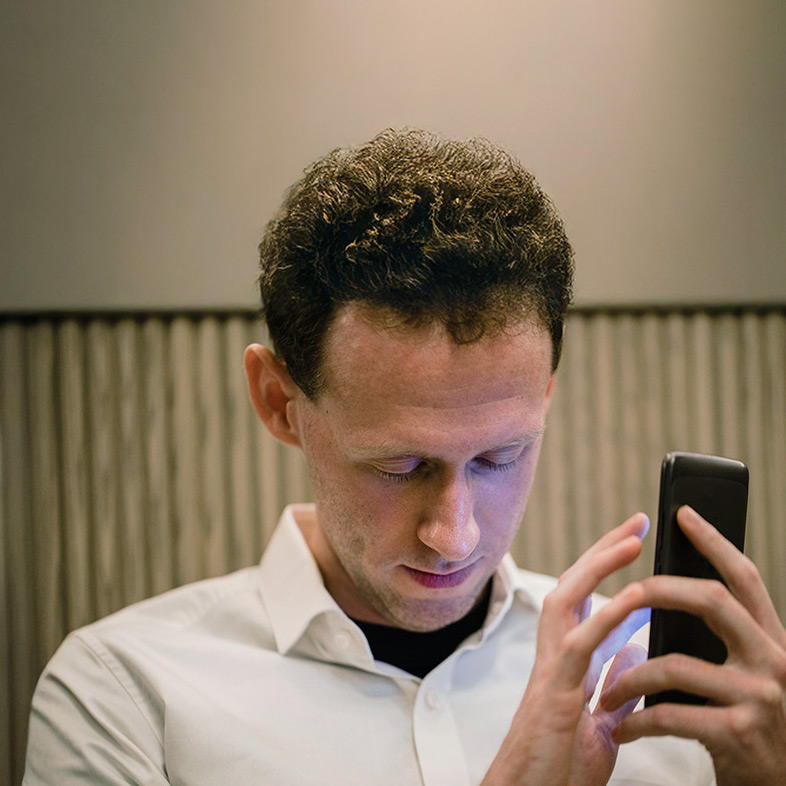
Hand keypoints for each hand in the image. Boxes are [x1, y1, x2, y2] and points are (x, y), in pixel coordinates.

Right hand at [482, 513, 651, 785]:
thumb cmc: (556, 765)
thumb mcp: (600, 722)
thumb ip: (613, 684)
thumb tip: (633, 654)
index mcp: (568, 660)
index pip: (587, 599)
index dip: (608, 567)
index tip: (633, 541)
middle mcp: (555, 654)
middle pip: (574, 585)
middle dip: (604, 550)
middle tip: (634, 523)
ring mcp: (552, 668)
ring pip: (568, 600)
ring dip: (599, 567)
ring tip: (631, 541)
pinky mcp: (554, 690)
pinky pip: (579, 644)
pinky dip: (604, 618)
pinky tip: (630, 599)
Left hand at [601, 506, 785, 785]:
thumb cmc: (751, 726)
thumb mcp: (748, 674)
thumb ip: (722, 637)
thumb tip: (667, 590)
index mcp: (772, 640)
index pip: (744, 578)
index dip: (713, 542)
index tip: (682, 513)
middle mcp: (774, 661)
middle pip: (711, 601)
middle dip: (660, 589)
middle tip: (626, 593)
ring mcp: (760, 697)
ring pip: (675, 663)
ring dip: (628, 678)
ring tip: (606, 691)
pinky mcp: (739, 733)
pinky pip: (670, 713)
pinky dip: (636, 719)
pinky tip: (621, 726)